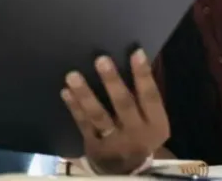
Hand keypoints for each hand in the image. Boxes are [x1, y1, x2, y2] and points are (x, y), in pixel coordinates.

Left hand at [61, 50, 168, 174]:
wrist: (129, 170)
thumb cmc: (139, 132)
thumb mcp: (151, 120)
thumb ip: (142, 96)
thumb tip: (131, 56)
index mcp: (155, 123)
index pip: (151, 96)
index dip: (144, 75)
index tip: (136, 52)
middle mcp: (136, 132)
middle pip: (124, 104)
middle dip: (112, 81)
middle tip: (101, 59)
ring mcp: (114, 140)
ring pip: (99, 116)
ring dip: (85, 94)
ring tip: (72, 75)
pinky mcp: (94, 146)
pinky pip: (84, 124)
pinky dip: (74, 108)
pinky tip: (66, 91)